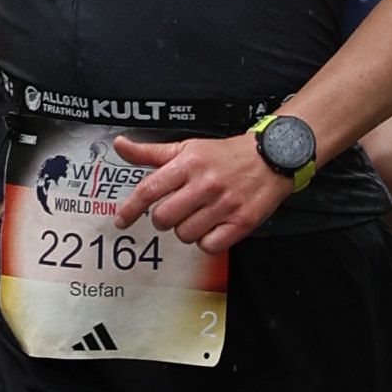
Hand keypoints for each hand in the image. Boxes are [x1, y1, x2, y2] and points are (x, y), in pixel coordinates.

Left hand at [125, 133, 284, 250]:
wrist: (271, 158)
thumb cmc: (224, 156)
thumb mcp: (187, 148)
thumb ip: (151, 153)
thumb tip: (119, 145)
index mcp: (187, 164)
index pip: (149, 190)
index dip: (130, 208)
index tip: (121, 220)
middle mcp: (205, 184)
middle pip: (164, 218)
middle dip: (163, 220)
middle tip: (174, 213)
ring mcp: (224, 205)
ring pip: (185, 234)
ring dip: (186, 230)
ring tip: (198, 217)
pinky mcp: (241, 222)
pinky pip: (210, 245)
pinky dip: (207, 241)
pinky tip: (212, 228)